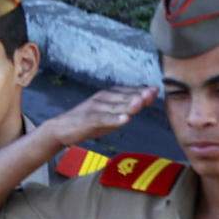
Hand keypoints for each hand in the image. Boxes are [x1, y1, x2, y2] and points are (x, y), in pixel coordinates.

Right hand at [42, 85, 158, 147]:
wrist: (62, 128)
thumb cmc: (88, 121)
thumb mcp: (110, 114)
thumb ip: (125, 108)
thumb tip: (145, 102)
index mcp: (109, 95)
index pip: (128, 91)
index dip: (142, 91)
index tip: (156, 90)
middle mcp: (102, 98)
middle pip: (123, 97)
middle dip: (138, 95)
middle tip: (151, 93)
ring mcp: (95, 107)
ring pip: (115, 106)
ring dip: (128, 105)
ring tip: (140, 103)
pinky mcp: (88, 119)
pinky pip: (103, 119)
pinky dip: (113, 119)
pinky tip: (124, 120)